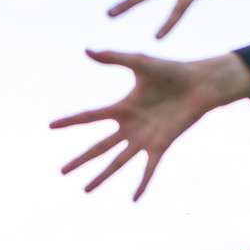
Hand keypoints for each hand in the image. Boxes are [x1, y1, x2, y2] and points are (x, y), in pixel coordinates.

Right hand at [51, 52, 249, 199]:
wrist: (200, 84)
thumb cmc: (171, 71)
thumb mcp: (140, 63)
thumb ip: (114, 58)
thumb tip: (87, 50)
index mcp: (122, 108)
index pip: (90, 116)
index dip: (70, 121)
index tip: (50, 126)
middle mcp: (129, 126)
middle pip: (98, 147)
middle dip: (80, 160)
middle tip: (62, 171)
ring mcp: (144, 139)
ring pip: (117, 162)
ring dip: (102, 176)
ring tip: (85, 190)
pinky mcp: (161, 146)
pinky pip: (149, 168)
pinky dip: (142, 183)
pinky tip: (134, 198)